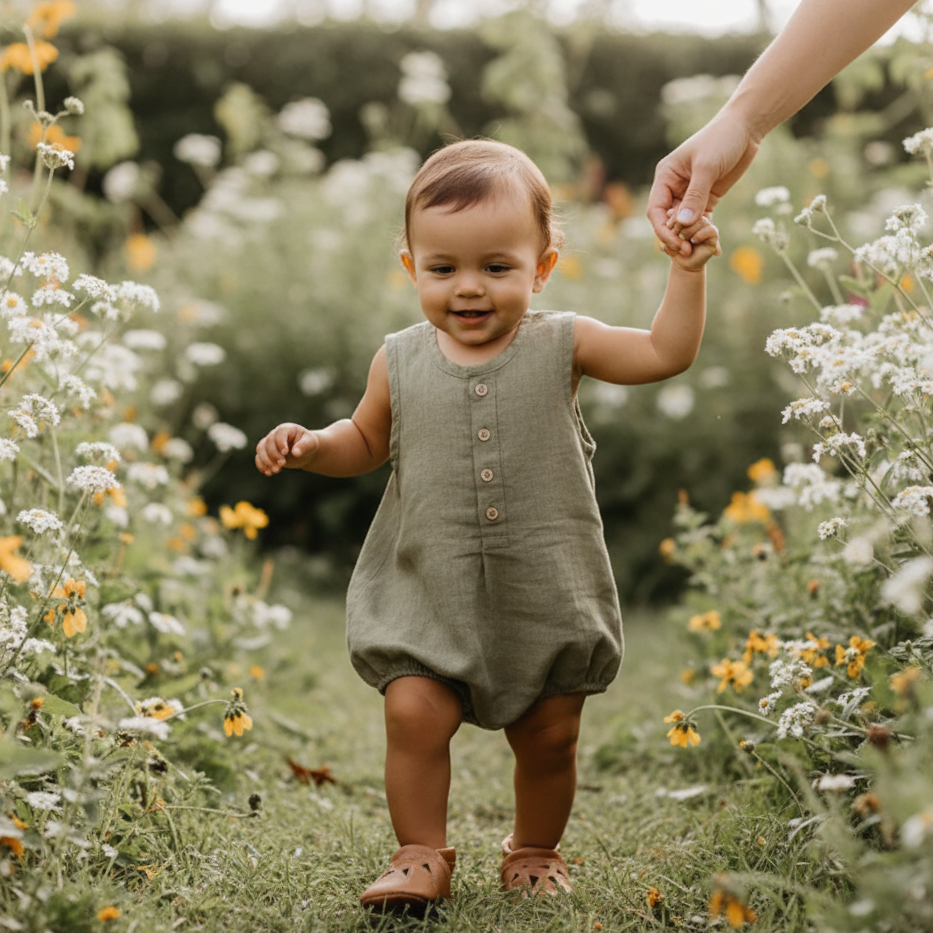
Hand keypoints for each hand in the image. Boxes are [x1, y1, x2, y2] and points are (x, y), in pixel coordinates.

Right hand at [255, 422, 319, 475]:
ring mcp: (269, 444)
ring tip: (277, 471)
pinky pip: (258, 458)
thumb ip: (303, 446)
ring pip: (260, 450)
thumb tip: (295, 453)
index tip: (285, 453)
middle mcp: (275, 434)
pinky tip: (269, 473)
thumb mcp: (310, 443)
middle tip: (282, 464)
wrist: (305, 452)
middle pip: (268, 443)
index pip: (279, 434)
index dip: (280, 443)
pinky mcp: (266, 453)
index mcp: (286, 429)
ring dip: (266, 461)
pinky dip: (262, 466)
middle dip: (274, 455)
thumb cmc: (308, 444)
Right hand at [648, 110, 757, 255]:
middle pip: (667, 220)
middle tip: (689, 251)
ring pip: (683, 223)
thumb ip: (694, 196)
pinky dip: (704, 232)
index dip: (662, 230)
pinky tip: (713, 244)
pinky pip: (700, 221)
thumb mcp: (707, 167)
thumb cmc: (721, 140)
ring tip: (700, 249)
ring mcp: (690, 194)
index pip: (655, 209)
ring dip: (690, 236)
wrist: (745, 128)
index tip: (677, 244)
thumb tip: (682, 224)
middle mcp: (673, 187)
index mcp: (665, 177)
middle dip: (676, 236)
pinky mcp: (706, 198)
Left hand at [663, 214, 720, 271]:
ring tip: (683, 238)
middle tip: (676, 234)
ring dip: (688, 231)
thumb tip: (670, 212)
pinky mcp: (713, 234)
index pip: (680, 206)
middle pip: (691, 211)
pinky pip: (710, 230)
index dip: (673, 216)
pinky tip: (693, 240)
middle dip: (680, 224)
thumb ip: (667, 225)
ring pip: (700, 220)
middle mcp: (697, 214)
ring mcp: (706, 223)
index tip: (668, 226)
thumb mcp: (666, 236)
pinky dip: (699, 235)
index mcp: (686, 211)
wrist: (684, 262)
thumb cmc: (674, 248)